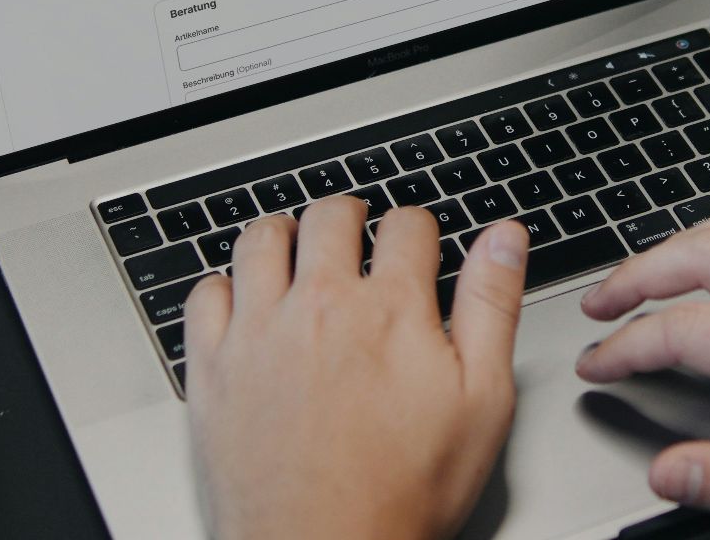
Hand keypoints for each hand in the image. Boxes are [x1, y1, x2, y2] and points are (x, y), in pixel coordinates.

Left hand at [184, 197, 529, 539]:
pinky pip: (205, 293)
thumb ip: (492, 308)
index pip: (407, 225)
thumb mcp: (482, 401)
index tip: (415, 242)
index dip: (418, 228)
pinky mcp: (213, 367)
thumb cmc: (403, 491)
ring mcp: (259, 332)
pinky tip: (244, 301)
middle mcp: (320, 306)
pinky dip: (225, 286)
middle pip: (331, 216)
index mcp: (391, 309)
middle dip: (351, 217)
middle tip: (356, 232)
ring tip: (297, 249)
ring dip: (285, 234)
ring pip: (261, 239)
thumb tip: (504, 239)